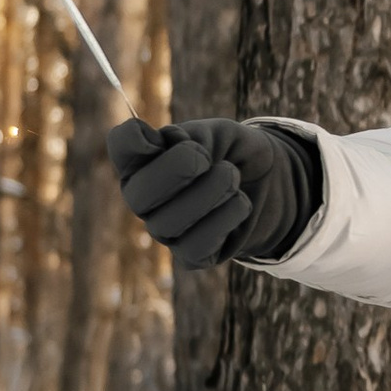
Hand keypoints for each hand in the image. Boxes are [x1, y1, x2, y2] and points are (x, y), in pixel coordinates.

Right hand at [108, 117, 320, 271]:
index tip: (169, 135)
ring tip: (232, 175)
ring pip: (168, 223)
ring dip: (208, 193)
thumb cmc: (232, 154)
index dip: (134, 139)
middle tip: (203, 158)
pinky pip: (195, 247)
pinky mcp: (191, 255)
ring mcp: (164, 229)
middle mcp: (144, 197)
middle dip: (174, 171)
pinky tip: (240, 201)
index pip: (122, 146)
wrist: (268, 182)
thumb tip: (169, 143)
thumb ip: (194, 137)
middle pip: (136, 194)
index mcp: (144, 158)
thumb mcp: (219, 134)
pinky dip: (224, 219)